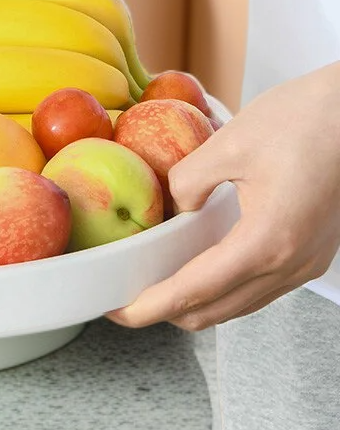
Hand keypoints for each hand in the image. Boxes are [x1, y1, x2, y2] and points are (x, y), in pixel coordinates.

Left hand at [106, 63, 339, 330]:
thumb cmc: (305, 119)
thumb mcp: (228, 144)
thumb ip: (187, 183)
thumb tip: (175, 211)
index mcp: (267, 241)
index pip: (195, 291)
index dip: (151, 306)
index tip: (118, 311)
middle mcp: (291, 264)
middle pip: (216, 310)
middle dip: (166, 310)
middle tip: (127, 293)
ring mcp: (306, 262)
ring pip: (238, 304)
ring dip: (195, 301)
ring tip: (155, 281)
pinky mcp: (310, 252)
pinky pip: (259, 286)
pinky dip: (222, 285)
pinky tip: (197, 264)